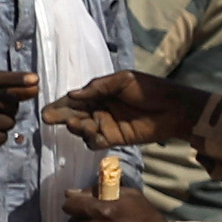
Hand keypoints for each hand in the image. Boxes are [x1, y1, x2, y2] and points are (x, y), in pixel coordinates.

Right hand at [48, 69, 199, 144]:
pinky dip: (91, 139)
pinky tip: (93, 134)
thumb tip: (72, 95)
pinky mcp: (114, 139)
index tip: (47, 110)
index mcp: (100, 94)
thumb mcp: (124, 80)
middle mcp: (99, 110)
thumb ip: (98, 87)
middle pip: (74, 115)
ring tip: (77, 124)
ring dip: (76, 127)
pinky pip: (95, 142)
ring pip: (82, 129)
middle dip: (61, 117)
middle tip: (49, 118)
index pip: (75, 100)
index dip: (61, 104)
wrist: (174, 108)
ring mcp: (106, 125)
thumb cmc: (150, 89)